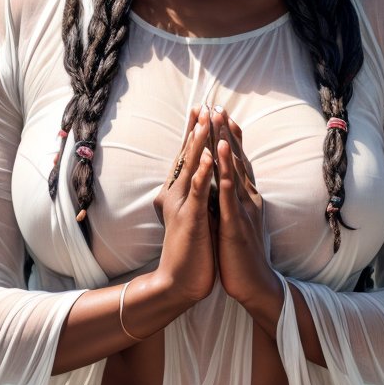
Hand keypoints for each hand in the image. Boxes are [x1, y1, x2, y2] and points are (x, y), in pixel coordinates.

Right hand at [151, 106, 217, 306]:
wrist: (180, 281)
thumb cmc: (192, 250)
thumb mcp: (196, 216)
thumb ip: (198, 196)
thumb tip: (205, 179)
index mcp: (181, 193)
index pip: (188, 157)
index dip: (195, 133)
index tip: (203, 110)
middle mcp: (177, 194)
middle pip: (187, 155)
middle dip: (197, 129)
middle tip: (203, 103)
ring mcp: (182, 205)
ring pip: (190, 168)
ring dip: (198, 142)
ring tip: (205, 119)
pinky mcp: (190, 219)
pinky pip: (197, 192)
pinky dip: (201, 173)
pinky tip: (206, 157)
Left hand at [211, 108, 280, 322]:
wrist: (255, 286)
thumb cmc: (242, 256)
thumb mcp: (237, 222)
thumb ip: (234, 202)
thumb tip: (226, 185)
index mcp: (247, 199)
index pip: (238, 162)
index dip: (231, 138)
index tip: (221, 114)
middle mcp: (248, 199)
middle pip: (237, 159)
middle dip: (227, 132)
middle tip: (218, 105)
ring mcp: (244, 210)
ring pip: (234, 171)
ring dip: (227, 144)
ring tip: (218, 121)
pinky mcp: (236, 225)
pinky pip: (229, 195)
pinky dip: (224, 173)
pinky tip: (219, 157)